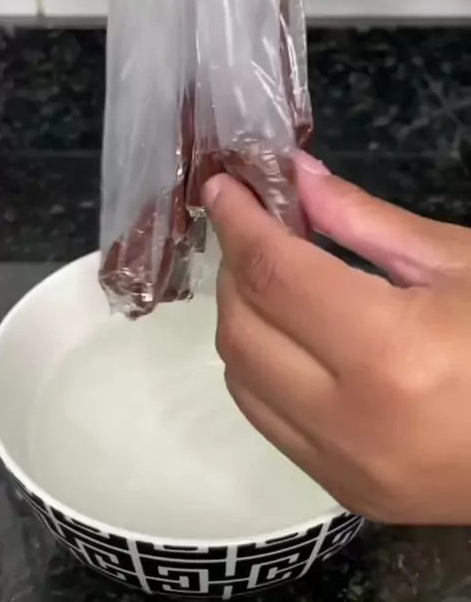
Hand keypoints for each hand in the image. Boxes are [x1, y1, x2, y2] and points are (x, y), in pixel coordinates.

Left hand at [203, 153, 470, 523]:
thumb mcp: (459, 262)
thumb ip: (366, 220)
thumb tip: (296, 177)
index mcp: (389, 351)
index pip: (274, 275)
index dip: (238, 222)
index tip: (222, 187)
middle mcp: (349, 420)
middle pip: (242, 328)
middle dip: (235, 267)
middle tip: (257, 228)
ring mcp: (343, 467)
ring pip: (240, 378)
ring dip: (242, 317)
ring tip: (273, 278)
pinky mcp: (344, 491)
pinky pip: (267, 418)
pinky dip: (259, 368)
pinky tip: (290, 336)